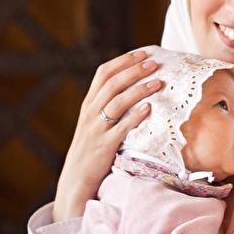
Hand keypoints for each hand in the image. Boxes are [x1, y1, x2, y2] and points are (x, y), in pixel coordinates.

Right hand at [52, 49, 160, 221]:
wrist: (76, 180)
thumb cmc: (92, 149)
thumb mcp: (95, 123)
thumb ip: (109, 106)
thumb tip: (136, 87)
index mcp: (89, 104)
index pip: (103, 73)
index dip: (123, 61)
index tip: (143, 53)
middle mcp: (90, 113)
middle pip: (112, 84)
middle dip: (133, 70)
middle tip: (154, 62)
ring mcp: (96, 129)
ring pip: (117, 102)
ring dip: (139, 90)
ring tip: (158, 82)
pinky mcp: (104, 146)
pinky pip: (121, 128)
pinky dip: (135, 116)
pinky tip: (149, 108)